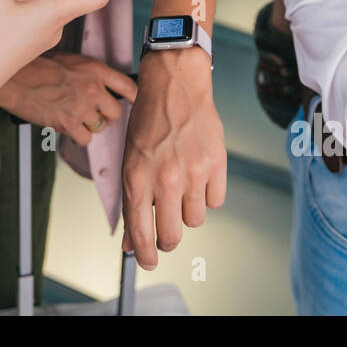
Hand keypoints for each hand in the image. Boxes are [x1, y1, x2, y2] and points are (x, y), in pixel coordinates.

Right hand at [0, 53, 137, 147]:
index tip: (131, 103)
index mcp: (95, 69)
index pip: (128, 87)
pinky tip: (68, 127)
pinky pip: (85, 139)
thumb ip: (89, 74)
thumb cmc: (36, 66)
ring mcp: (81, 107)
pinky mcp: (68, 123)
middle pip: (115, 112)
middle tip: (94, 114)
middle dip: (106, 116)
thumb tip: (101, 88)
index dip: (132, 98)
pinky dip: (78, 136)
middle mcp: (93, 88)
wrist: (15, 78)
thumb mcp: (70, 60)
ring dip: (90, 126)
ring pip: (100, 127)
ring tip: (75, 118)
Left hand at [121, 47, 225, 270]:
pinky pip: (215, 201)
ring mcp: (193, 172)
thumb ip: (131, 202)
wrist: (176, 84)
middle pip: (171, 235)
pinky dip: (207, 194)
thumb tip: (129, 242)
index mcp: (137, 177)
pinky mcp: (216, 164)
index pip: (140, 232)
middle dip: (167, 240)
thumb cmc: (148, 120)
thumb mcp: (129, 159)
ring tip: (181, 187)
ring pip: (194, 220)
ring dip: (186, 211)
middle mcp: (165, 178)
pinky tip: (198, 174)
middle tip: (166, 232)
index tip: (147, 262)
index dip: (144, 255)